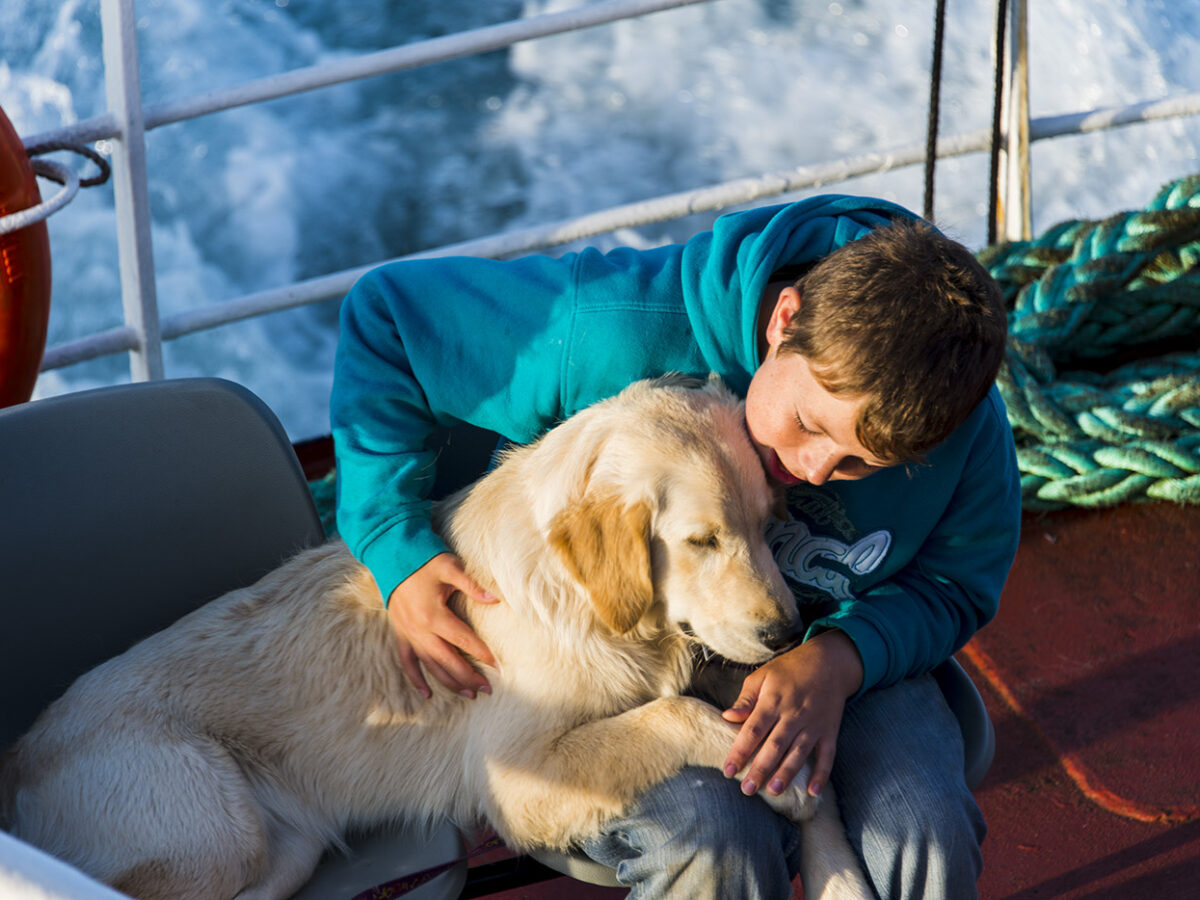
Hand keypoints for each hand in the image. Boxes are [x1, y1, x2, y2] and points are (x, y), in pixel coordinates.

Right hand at [387, 552, 499, 698]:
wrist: (392, 557)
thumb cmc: (425, 562)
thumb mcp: (450, 567)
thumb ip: (472, 585)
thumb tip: (495, 599)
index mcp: (434, 614)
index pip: (463, 639)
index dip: (482, 653)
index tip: (498, 666)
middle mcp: (420, 630)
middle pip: (448, 660)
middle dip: (468, 677)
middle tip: (487, 689)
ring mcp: (409, 635)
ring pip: (430, 666)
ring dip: (449, 682)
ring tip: (468, 694)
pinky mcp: (400, 635)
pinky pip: (407, 663)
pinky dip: (416, 680)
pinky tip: (428, 695)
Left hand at [720, 630, 862, 798]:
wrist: (829, 662)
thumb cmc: (789, 670)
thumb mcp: (762, 676)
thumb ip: (745, 699)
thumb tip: (727, 717)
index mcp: (773, 701)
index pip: (753, 730)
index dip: (740, 751)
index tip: (728, 770)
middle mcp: (793, 715)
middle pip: (774, 746)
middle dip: (760, 769)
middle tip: (747, 790)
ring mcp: (813, 724)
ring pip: (799, 753)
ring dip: (787, 773)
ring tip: (773, 791)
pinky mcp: (829, 730)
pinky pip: (827, 755)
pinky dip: (822, 774)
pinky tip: (813, 792)